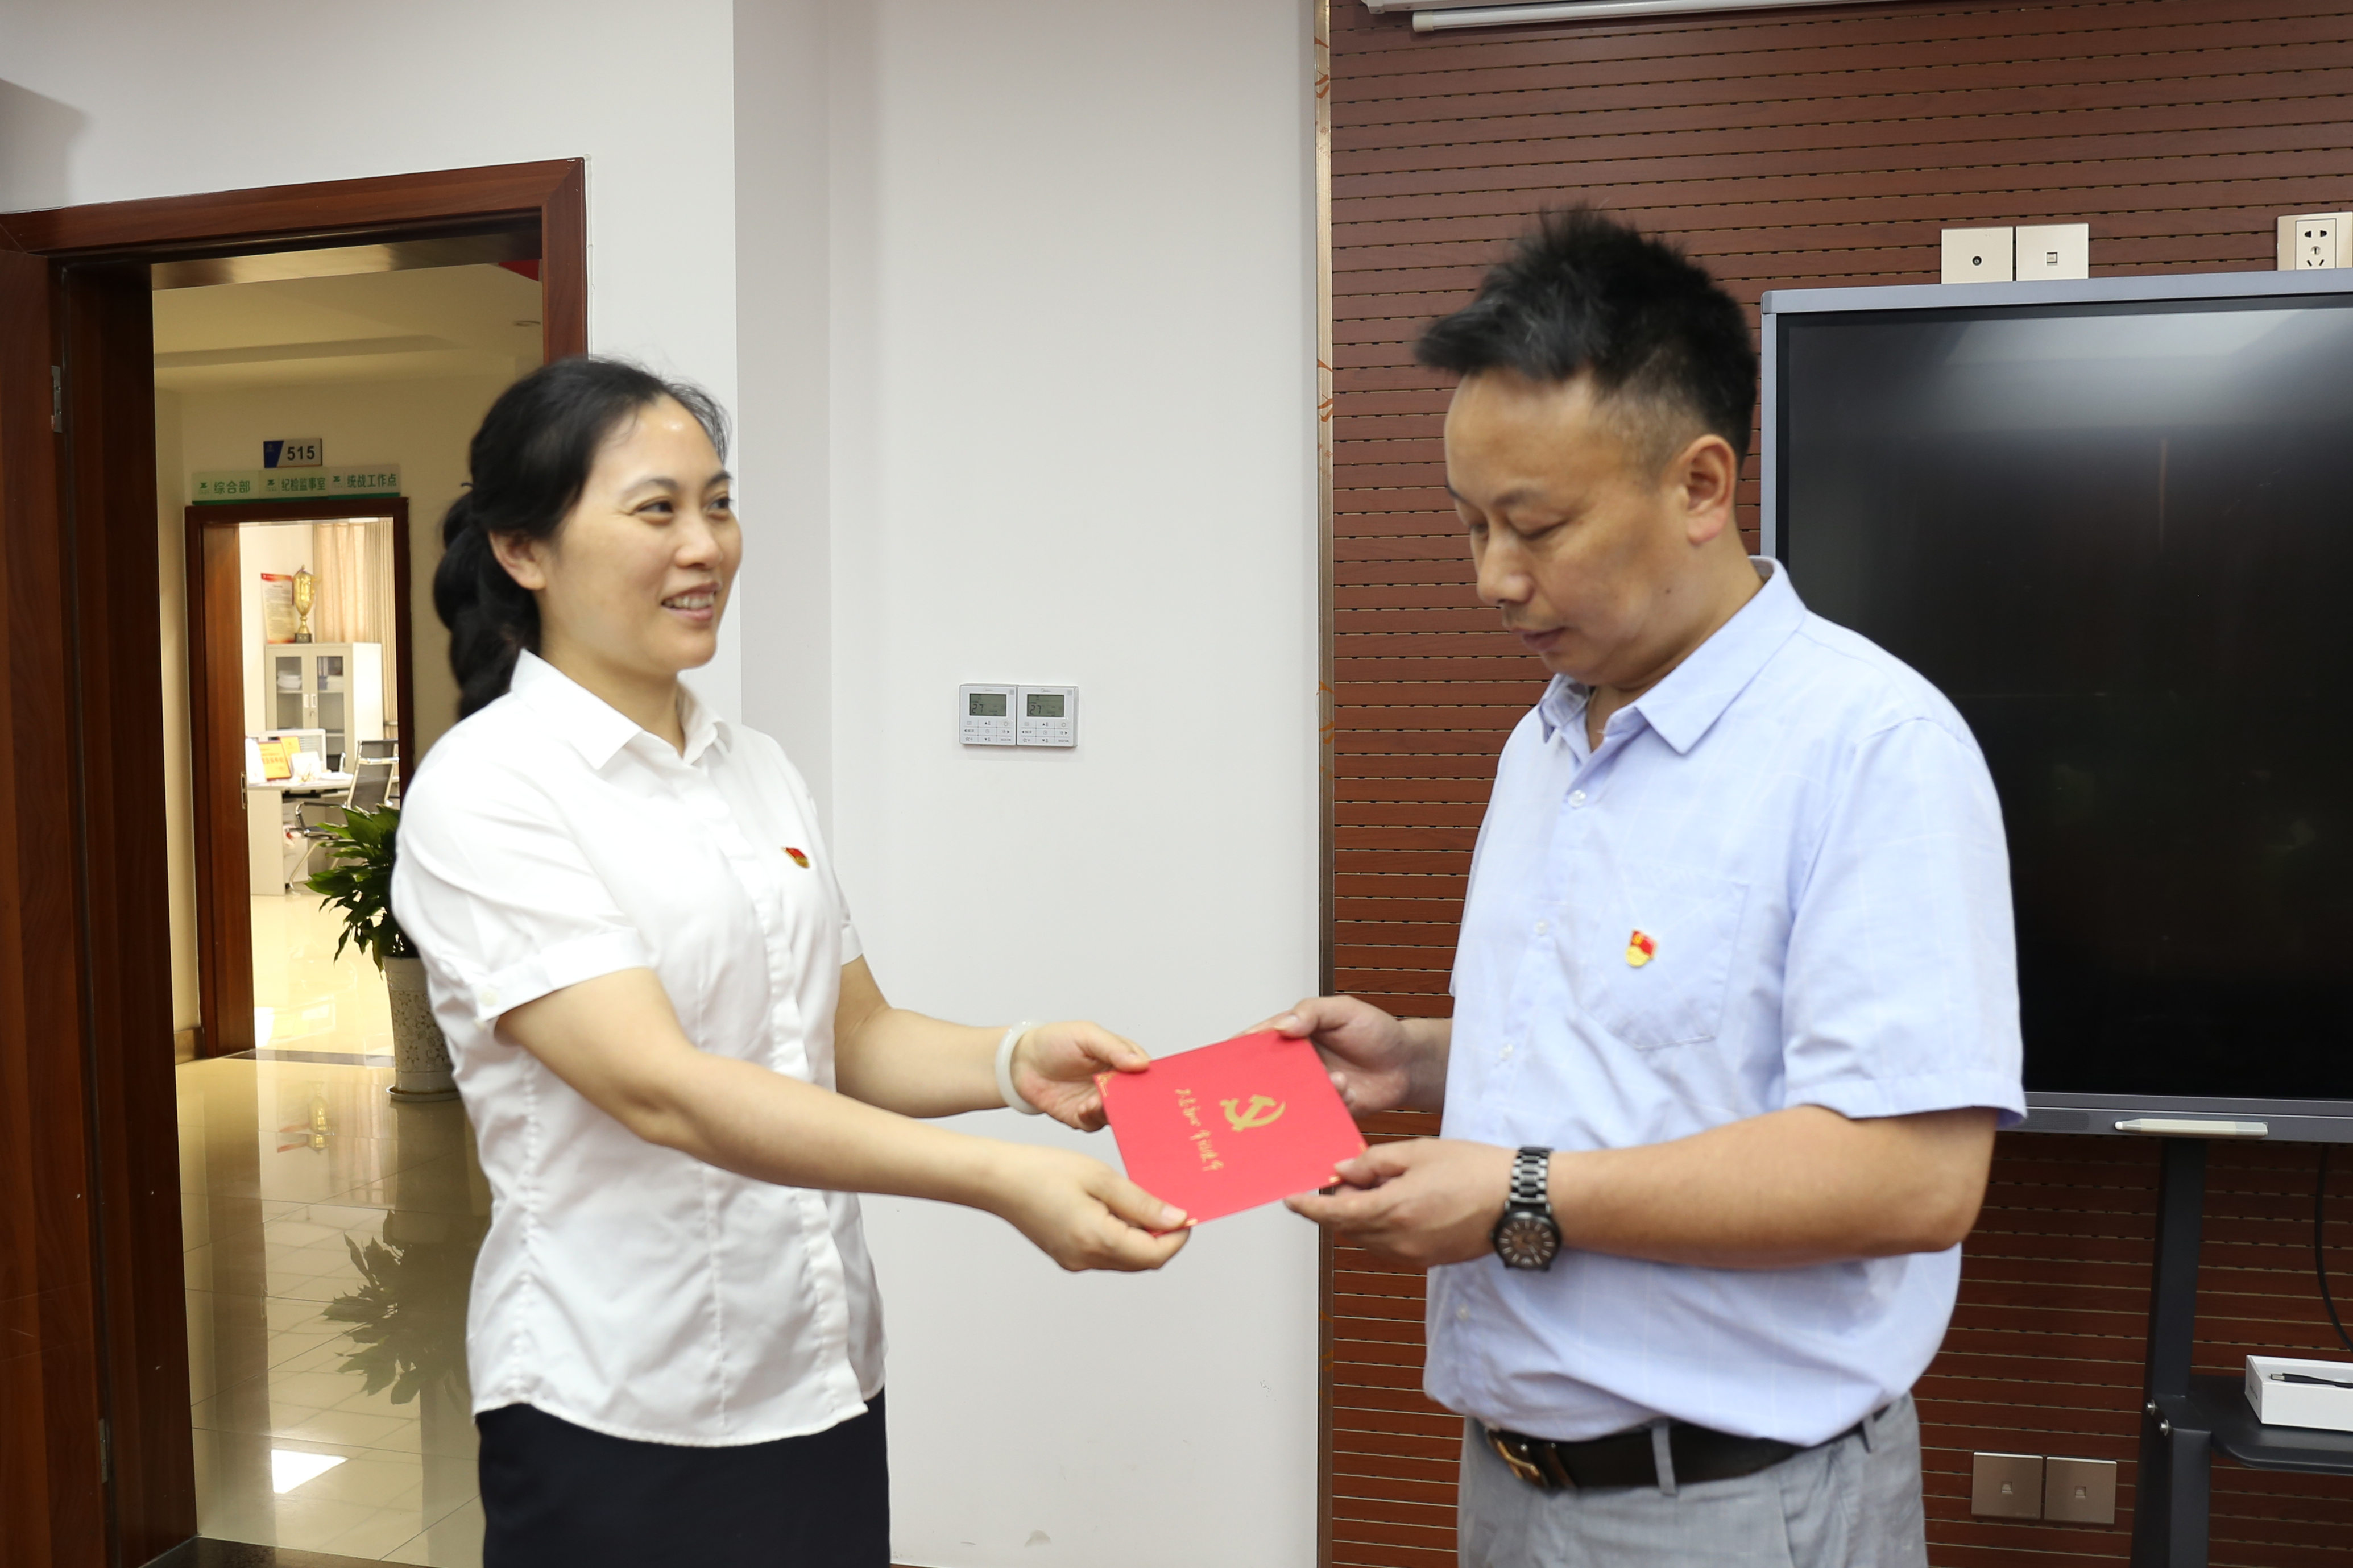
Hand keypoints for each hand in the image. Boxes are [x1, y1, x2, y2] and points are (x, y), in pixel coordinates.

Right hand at [986, 1144, 1191, 1271]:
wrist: (996, 1180)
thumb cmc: (1044, 1170)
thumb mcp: (1100, 1178)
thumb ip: (1141, 1203)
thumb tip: (1177, 1219)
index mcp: (1097, 1240)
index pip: (1155, 1254)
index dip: (1178, 1236)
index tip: (1188, 1212)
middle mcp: (1087, 1260)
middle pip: (1143, 1261)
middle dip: (1163, 1238)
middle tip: (1169, 1204)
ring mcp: (1075, 1261)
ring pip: (1125, 1259)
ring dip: (1142, 1238)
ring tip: (1142, 1202)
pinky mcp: (1066, 1256)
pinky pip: (1106, 1254)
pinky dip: (1121, 1237)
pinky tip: (1117, 1209)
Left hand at [1010, 1019, 1148, 1130]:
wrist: (1020, 1062)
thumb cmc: (1054, 1041)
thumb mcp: (1086, 1035)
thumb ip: (1113, 1048)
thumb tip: (1141, 1064)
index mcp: (1121, 1060)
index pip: (1146, 1073)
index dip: (1153, 1082)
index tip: (1154, 1088)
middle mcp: (1115, 1083)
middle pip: (1136, 1098)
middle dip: (1136, 1103)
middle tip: (1129, 1102)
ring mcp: (1099, 1101)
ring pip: (1118, 1114)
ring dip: (1112, 1112)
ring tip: (1098, 1103)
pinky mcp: (1083, 1117)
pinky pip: (1095, 1124)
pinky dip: (1092, 1119)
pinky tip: (1083, 1109)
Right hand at [1257, 995, 1437, 1116]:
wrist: (1408, 1064)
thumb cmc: (1376, 1031)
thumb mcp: (1344, 1010)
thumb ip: (1312, 1013)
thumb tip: (1283, 1026)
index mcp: (1296, 1035)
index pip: (1262, 1039)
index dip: (1242, 1047)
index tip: (1227, 1055)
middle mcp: (1299, 1064)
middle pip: (1268, 1074)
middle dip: (1261, 1081)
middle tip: (1257, 1086)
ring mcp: (1312, 1088)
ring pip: (1289, 1098)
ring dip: (1301, 1094)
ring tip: (1334, 1079)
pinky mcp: (1327, 1109)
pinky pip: (1314, 1115)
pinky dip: (1324, 1107)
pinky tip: (1346, 1092)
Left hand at [1285, 1138, 1514, 1267]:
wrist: (1518, 1201)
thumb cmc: (1474, 1169)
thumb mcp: (1419, 1152)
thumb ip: (1374, 1162)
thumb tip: (1341, 1172)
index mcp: (1393, 1210)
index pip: (1335, 1215)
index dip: (1309, 1208)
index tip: (1291, 1200)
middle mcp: (1400, 1241)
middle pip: (1348, 1229)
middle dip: (1337, 1208)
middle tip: (1341, 1181)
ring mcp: (1415, 1255)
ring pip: (1368, 1240)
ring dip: (1360, 1218)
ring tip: (1375, 1188)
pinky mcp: (1430, 1260)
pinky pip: (1390, 1247)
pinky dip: (1381, 1228)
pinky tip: (1397, 1204)